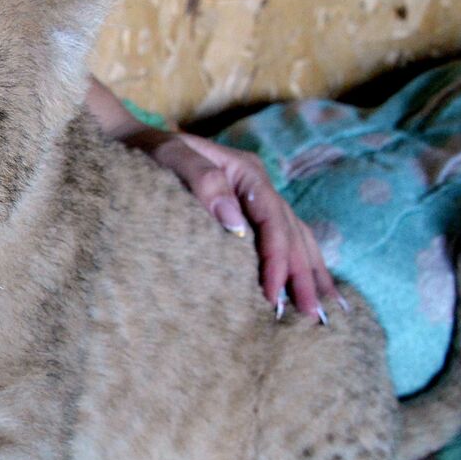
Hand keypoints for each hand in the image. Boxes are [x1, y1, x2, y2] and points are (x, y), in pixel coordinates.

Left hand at [85, 78, 338, 317]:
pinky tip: (309, 290)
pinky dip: (299, 267)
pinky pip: (283, 242)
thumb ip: (202, 182)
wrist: (134, 142)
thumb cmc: (149, 151)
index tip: (274, 295)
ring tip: (325, 312)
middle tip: (314, 317)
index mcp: (248, 173)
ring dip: (311, 276)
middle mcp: (259, 187)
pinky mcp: (248, 214)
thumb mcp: (170, 157)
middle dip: (304, 277)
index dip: (277, 260)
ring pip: (297, 240)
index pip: (273, 222)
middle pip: (293, 235)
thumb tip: (236, 223)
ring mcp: (257, 200)